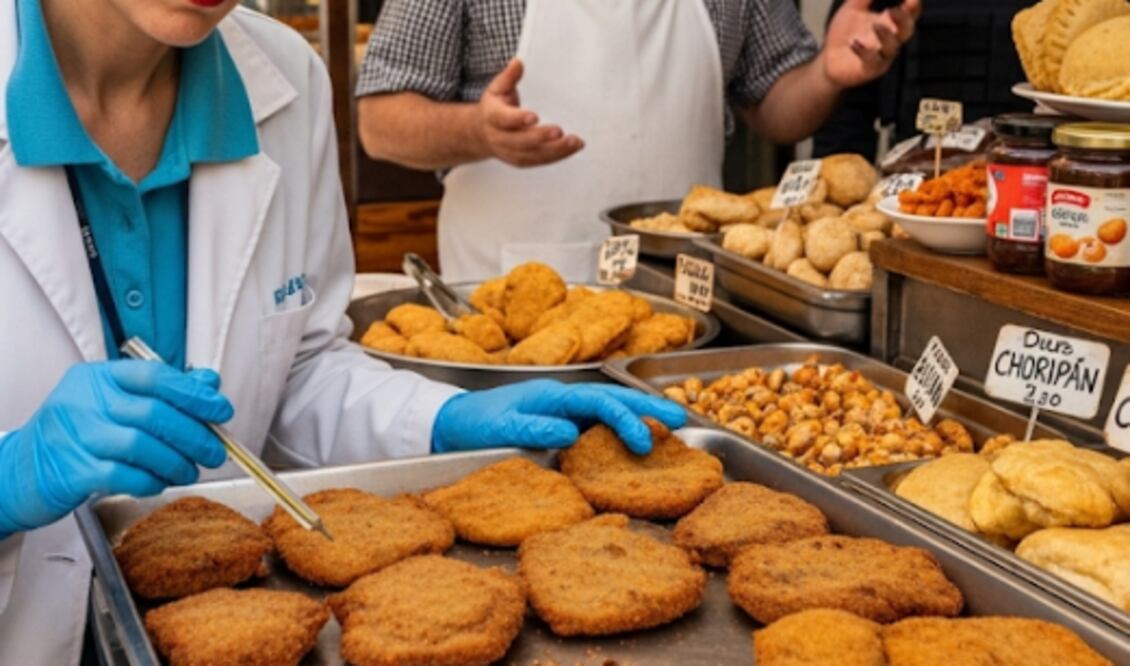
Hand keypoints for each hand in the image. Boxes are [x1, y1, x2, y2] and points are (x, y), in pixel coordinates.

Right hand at [0, 361, 231, 535]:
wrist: (18, 470)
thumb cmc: (75, 434)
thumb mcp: (112, 403)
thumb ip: (160, 392)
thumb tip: (209, 383)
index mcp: (98, 377)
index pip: (155, 375)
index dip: (194, 393)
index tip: (221, 410)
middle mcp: (84, 401)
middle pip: (154, 413)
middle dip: (195, 434)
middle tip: (215, 450)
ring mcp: (76, 435)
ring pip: (142, 445)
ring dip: (177, 461)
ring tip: (190, 470)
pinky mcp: (72, 470)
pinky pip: (125, 475)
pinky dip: (151, 480)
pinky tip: (160, 482)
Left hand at [432, 380, 685, 454]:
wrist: (448, 424)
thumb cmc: (471, 425)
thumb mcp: (497, 429)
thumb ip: (531, 428)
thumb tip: (568, 432)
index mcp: (551, 395)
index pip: (598, 402)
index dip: (625, 419)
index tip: (644, 442)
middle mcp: (562, 399)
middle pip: (613, 399)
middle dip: (649, 408)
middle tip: (683, 421)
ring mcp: (562, 411)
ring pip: (610, 410)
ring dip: (642, 416)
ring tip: (674, 427)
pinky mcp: (560, 426)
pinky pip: (598, 426)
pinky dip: (623, 429)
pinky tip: (638, 443)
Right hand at [474, 59, 584, 167]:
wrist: (481, 133)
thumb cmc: (495, 106)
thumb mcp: (497, 88)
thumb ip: (509, 77)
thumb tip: (518, 63)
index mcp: (492, 116)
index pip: (503, 119)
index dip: (518, 119)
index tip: (534, 117)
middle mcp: (499, 137)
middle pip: (519, 141)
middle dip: (540, 137)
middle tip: (559, 131)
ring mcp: (509, 152)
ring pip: (532, 155)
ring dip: (554, 150)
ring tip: (574, 142)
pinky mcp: (520, 160)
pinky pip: (538, 161)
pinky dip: (556, 156)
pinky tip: (571, 148)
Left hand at [822, 0, 920, 87]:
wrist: (829, 61)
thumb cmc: (844, 33)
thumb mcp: (852, 9)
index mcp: (889, 23)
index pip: (909, 13)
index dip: (913, 5)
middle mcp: (890, 39)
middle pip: (907, 30)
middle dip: (904, 19)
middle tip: (895, 9)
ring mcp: (882, 56)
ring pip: (892, 47)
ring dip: (885, 35)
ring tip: (875, 25)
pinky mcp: (869, 70)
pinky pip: (872, 62)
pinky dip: (864, 52)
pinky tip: (853, 43)